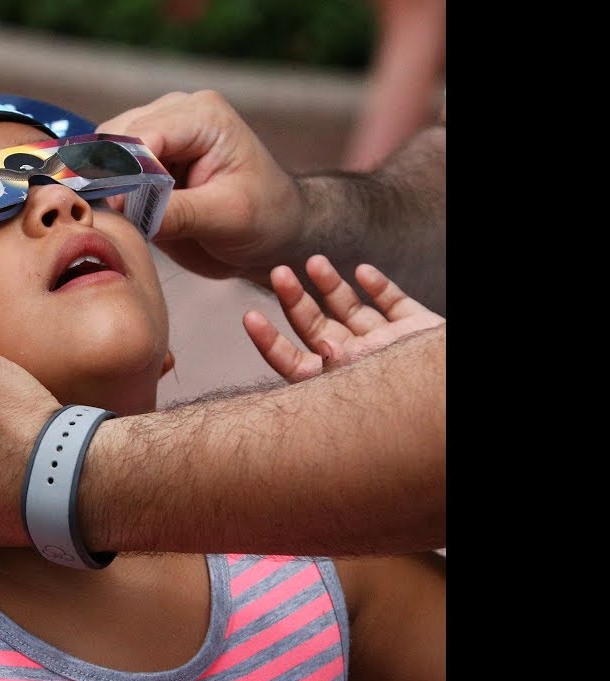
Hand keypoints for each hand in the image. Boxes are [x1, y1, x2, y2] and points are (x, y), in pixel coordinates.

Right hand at [96, 90, 304, 279]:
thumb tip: (123, 208)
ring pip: (104, 152)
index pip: (142, 135)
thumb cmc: (266, 218)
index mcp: (203, 115)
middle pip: (116, 138)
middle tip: (122, 217)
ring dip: (107, 184)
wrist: (276, 232)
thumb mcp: (228, 218)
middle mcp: (176, 113)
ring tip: (128, 217)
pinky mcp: (146, 157)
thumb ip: (177, 212)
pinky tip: (125, 214)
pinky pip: (109, 169)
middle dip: (112, 177)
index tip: (120, 208)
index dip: (124, 171)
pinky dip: (108, 191)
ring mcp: (158, 132)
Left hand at [242, 255, 445, 381]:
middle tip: (278, 273)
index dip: (270, 343)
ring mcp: (389, 346)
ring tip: (314, 262)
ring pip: (352, 311)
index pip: (296, 365)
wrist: (453, 397)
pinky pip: (394, 304)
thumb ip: (343, 368)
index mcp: (342, 386)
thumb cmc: (417, 397)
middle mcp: (361, 365)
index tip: (249, 317)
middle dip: (296, 301)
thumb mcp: (373, 385)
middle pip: (318, 329)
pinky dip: (379, 286)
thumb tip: (320, 347)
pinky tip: (363, 271)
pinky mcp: (418, 330)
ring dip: (332, 286)